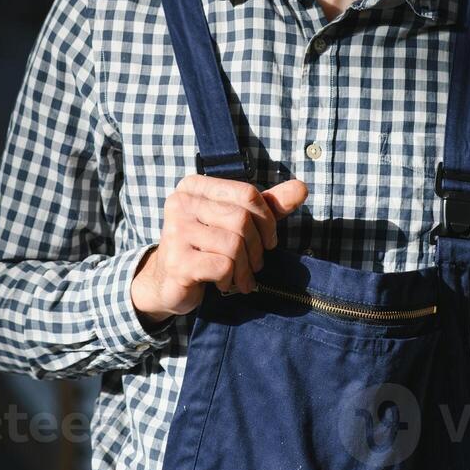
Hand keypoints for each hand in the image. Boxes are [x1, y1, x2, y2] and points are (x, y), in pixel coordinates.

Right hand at [131, 174, 308, 324]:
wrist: (167, 283)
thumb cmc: (205, 248)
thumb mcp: (237, 222)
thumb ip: (268, 205)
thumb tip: (302, 188)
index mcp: (195, 186)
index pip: (247, 193)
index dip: (267, 219)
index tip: (268, 241)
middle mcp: (181, 202)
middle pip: (241, 219)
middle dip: (257, 247)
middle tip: (255, 264)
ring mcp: (175, 231)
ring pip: (233, 244)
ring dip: (245, 267)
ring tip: (242, 277)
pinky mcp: (177, 261)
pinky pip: (223, 266)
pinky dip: (231, 278)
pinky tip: (225, 283)